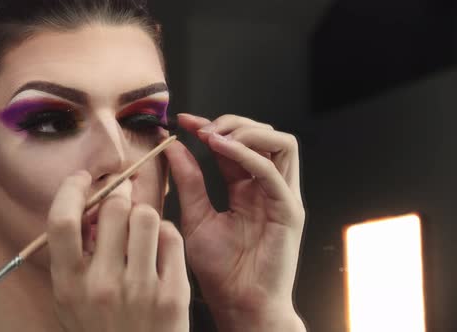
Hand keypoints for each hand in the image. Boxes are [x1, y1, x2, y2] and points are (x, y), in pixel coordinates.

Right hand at [46, 171, 190, 331]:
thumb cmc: (100, 328)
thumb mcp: (72, 299)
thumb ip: (74, 255)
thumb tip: (90, 207)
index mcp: (69, 285)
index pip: (62, 220)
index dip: (72, 189)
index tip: (83, 179)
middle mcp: (102, 285)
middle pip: (113, 209)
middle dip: (117, 197)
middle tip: (121, 200)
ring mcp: (141, 290)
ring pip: (147, 216)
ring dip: (143, 214)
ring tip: (140, 228)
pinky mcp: (173, 294)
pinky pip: (172, 237)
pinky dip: (165, 234)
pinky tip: (159, 247)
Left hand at [164, 114, 305, 330]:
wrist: (238, 304)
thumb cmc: (220, 270)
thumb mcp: (195, 217)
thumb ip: (188, 181)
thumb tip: (172, 146)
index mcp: (247, 189)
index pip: (236, 145)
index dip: (211, 127)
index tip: (183, 121)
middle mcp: (267, 188)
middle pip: (264, 135)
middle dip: (232, 122)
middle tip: (201, 129)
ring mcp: (281, 197)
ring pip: (281, 143)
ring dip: (246, 132)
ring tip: (214, 137)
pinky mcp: (289, 210)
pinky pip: (273, 171)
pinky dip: (247, 154)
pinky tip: (220, 149)